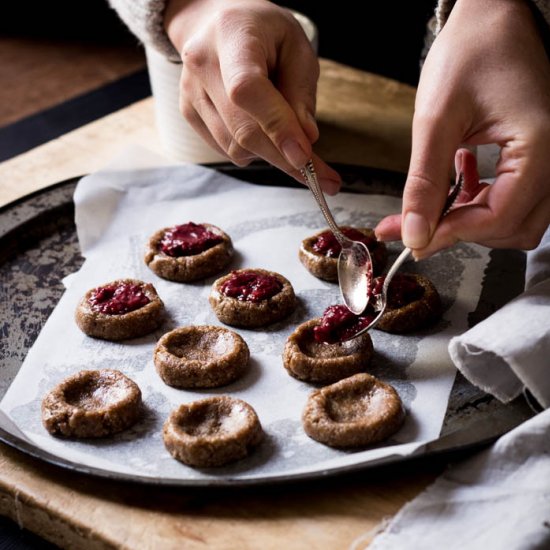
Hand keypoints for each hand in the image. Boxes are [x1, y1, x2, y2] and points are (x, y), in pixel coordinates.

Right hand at [164, 0, 340, 192]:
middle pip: (243, 130)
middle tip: (323, 178)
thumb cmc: (262, 32)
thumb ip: (302, 90)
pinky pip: (226, 150)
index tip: (304, 157)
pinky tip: (261, 127)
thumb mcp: (296, 46)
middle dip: (285, 159)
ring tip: (288, 135)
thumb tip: (306, 137)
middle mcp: (202, 65)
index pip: (248, 90)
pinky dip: (252, 150)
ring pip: (236, 148)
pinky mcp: (189, 113)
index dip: (276, 127)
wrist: (216, 22)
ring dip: (270, 153)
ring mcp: (191, 93)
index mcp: (231, 36)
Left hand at [376, 0, 549, 256]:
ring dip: (475, 220)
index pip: (500, 217)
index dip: (453, 234)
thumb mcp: (436, 119)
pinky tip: (461, 178)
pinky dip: (485, 202)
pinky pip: (519, 199)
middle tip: (418, 223)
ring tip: (440, 198)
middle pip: (514, 228)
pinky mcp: (541, 155)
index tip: (414, 239)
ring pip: (518, 220)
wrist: (495, 16)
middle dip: (462, 232)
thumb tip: (413, 234)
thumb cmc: (472, 51)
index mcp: (540, 145)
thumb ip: (424, 183)